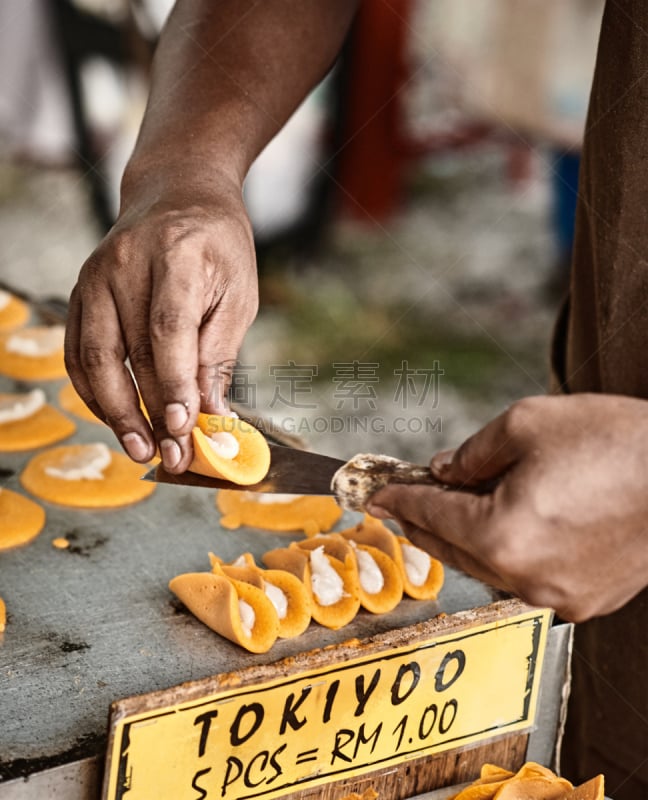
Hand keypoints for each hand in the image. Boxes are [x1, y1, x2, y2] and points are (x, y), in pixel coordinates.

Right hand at [64, 174, 257, 472]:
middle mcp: (124, 265)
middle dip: (149, 412)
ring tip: (141, 450)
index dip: (173, 384)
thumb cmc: (218, 248)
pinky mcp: (80, 292)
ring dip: (116, 412)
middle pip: (128, 351)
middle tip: (170, 456)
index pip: (168, 330)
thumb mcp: (238, 295)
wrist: (178, 196)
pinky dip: (94, 392)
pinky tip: (117, 419)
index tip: (183, 428)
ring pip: (94, 358)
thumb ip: (219, 355)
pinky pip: (77, 352)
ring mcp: (94, 277)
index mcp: (175, 257)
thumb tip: (211, 417)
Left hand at [367, 394, 647, 621]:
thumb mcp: (527, 425)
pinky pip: (526, 577)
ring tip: (452, 509)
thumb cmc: (616, 442)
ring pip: (488, 567)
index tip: (379, 497)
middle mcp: (525, 577)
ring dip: (465, 539)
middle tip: (404, 504)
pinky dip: (507, 553)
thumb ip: (472, 454)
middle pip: (453, 549)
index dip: (400, 502)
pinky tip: (505, 526)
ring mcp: (558, 596)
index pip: (432, 517)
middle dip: (426, 523)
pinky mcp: (586, 601)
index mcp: (502, 535)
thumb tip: (443, 473)